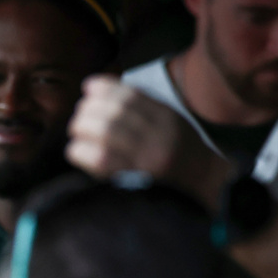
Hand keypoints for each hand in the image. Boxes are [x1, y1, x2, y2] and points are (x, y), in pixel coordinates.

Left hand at [67, 75, 232, 210]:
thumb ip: (140, 106)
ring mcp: (147, 161)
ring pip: (106, 132)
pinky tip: (78, 151)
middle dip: (89, 110)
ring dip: (82, 128)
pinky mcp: (133, 182)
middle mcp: (160, 137)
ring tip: (77, 132)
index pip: (132, 96)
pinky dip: (80, 151)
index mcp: (167, 119)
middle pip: (116, 112)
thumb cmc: (177, 153)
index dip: (104, 88)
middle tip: (80, 116)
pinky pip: (100, 160)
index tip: (89, 88)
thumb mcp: (168, 122)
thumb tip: (95, 88)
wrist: (200, 190)